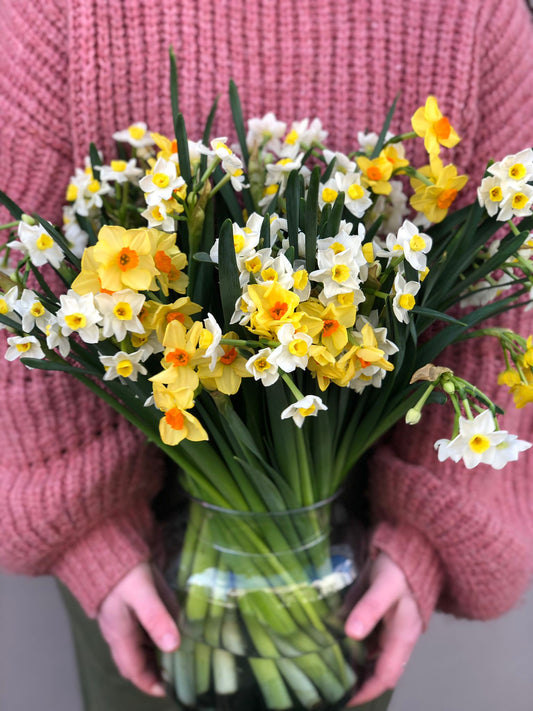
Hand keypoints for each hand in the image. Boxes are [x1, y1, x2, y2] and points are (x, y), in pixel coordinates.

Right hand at [97, 561, 179, 696]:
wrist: (100, 545)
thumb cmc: (122, 569)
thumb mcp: (143, 593)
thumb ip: (157, 618)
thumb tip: (173, 647)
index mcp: (121, 633)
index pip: (134, 669)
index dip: (149, 682)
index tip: (166, 690)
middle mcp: (117, 631)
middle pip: (135, 660)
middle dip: (152, 670)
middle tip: (174, 673)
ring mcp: (119, 618)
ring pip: (136, 645)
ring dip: (152, 653)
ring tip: (174, 652)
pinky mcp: (123, 605)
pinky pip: (137, 628)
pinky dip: (151, 635)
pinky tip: (165, 627)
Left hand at [344, 552, 422, 705]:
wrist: (416, 546)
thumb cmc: (401, 566)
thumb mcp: (385, 585)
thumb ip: (369, 607)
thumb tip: (351, 634)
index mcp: (403, 636)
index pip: (385, 676)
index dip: (366, 691)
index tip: (343, 698)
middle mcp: (399, 637)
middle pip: (379, 670)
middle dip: (357, 681)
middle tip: (329, 683)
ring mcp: (393, 627)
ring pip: (373, 656)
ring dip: (355, 664)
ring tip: (328, 665)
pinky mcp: (386, 616)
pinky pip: (371, 639)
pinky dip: (355, 646)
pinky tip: (337, 642)